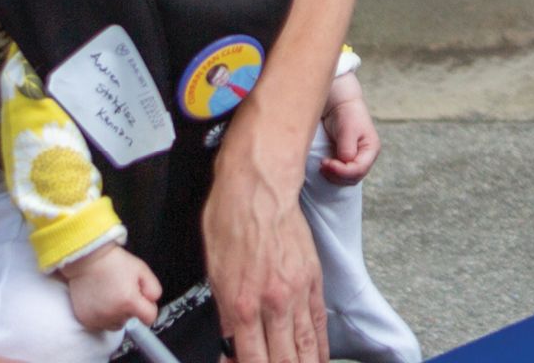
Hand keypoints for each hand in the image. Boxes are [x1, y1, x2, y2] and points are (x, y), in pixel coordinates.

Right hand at [58, 243, 160, 333]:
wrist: (86, 259)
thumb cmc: (113, 262)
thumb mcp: (141, 269)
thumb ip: (154, 289)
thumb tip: (152, 302)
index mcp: (129, 301)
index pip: (149, 318)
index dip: (149, 308)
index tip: (143, 301)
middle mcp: (113, 314)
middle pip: (131, 321)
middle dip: (130, 309)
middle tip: (122, 291)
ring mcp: (98, 319)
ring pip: (116, 324)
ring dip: (116, 314)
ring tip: (110, 296)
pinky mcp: (85, 320)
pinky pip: (100, 324)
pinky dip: (102, 316)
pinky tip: (100, 301)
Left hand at [206, 135, 328, 362]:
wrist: (258, 188)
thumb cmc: (230, 221)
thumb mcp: (214, 273)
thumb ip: (225, 315)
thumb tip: (230, 343)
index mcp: (242, 304)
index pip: (251, 359)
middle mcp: (273, 302)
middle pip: (282, 358)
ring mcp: (297, 292)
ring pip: (304, 346)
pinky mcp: (313, 279)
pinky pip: (318, 322)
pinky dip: (319, 346)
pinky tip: (318, 358)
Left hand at [320, 77, 378, 185]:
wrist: (340, 104)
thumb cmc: (347, 113)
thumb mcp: (348, 129)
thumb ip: (347, 147)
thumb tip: (344, 163)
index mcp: (371, 149)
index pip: (359, 170)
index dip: (342, 171)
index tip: (326, 163)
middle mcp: (366, 158)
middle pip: (353, 178)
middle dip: (337, 176)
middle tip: (322, 165)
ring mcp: (356, 160)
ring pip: (347, 179)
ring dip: (333, 176)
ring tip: (321, 166)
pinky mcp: (345, 160)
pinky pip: (340, 174)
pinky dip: (331, 173)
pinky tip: (323, 166)